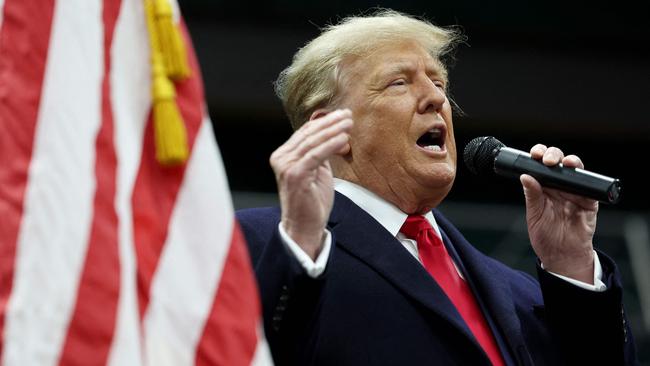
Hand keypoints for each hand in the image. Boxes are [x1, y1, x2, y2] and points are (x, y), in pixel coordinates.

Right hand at [269, 109, 352, 259]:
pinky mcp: (295, 174)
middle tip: (347, 114)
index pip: (305, 133)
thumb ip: (320, 154)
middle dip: (330, 122)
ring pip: (312, 142)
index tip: (341, 115)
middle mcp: (281, 158)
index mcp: (284, 155)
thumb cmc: (311, 202)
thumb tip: (335, 135)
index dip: (323, 122)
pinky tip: (343, 138)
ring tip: (348, 123)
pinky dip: (330, 145)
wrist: (304, 227)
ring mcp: (286, 166)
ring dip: (333, 130)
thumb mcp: (317, 172)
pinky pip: (316, 155)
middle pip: (308, 134)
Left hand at [520, 145, 598, 283]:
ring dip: (571, 161)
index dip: (538, 155)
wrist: (561, 255)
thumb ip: (532, 196)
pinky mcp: (589, 201)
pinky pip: (590, 188)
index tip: (534, 154)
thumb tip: (525, 176)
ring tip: (565, 163)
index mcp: (543, 186)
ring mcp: (575, 192)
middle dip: (553, 155)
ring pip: (575, 169)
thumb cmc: (545, 236)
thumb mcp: (534, 215)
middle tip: (548, 160)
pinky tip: (579, 179)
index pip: (540, 165)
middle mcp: (559, 186)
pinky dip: (586, 181)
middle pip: (558, 161)